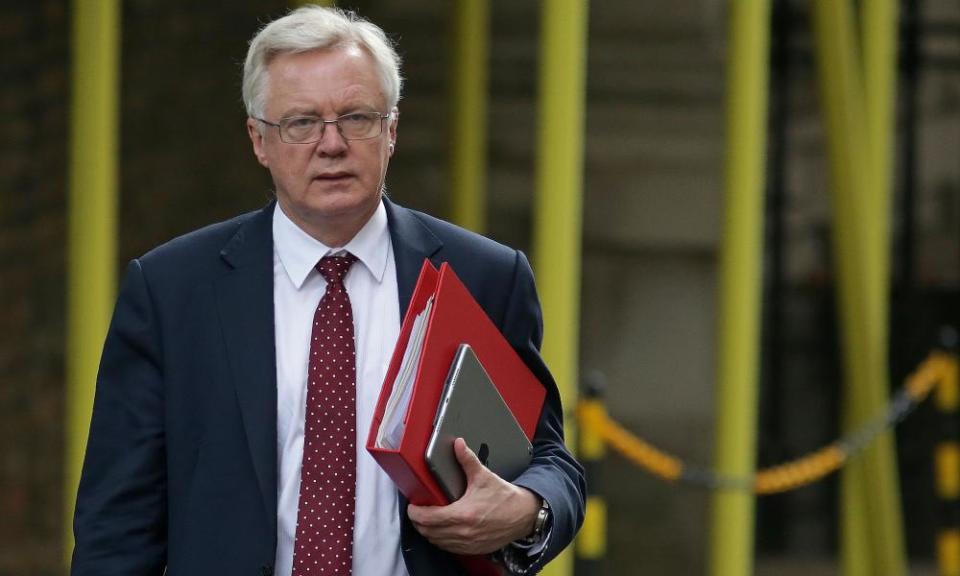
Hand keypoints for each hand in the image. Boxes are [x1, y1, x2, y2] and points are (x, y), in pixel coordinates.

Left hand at [407, 438, 539, 554]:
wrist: (524, 515)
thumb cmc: (505, 498)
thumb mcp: (484, 476)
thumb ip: (467, 460)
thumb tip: (458, 444)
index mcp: (463, 514)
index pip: (428, 518)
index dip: (415, 512)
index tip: (412, 506)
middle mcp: (463, 532)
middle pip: (428, 532)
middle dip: (418, 522)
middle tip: (417, 511)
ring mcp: (467, 543)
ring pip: (437, 542)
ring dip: (428, 532)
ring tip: (427, 520)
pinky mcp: (473, 549)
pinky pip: (448, 548)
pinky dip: (441, 540)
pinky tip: (441, 530)